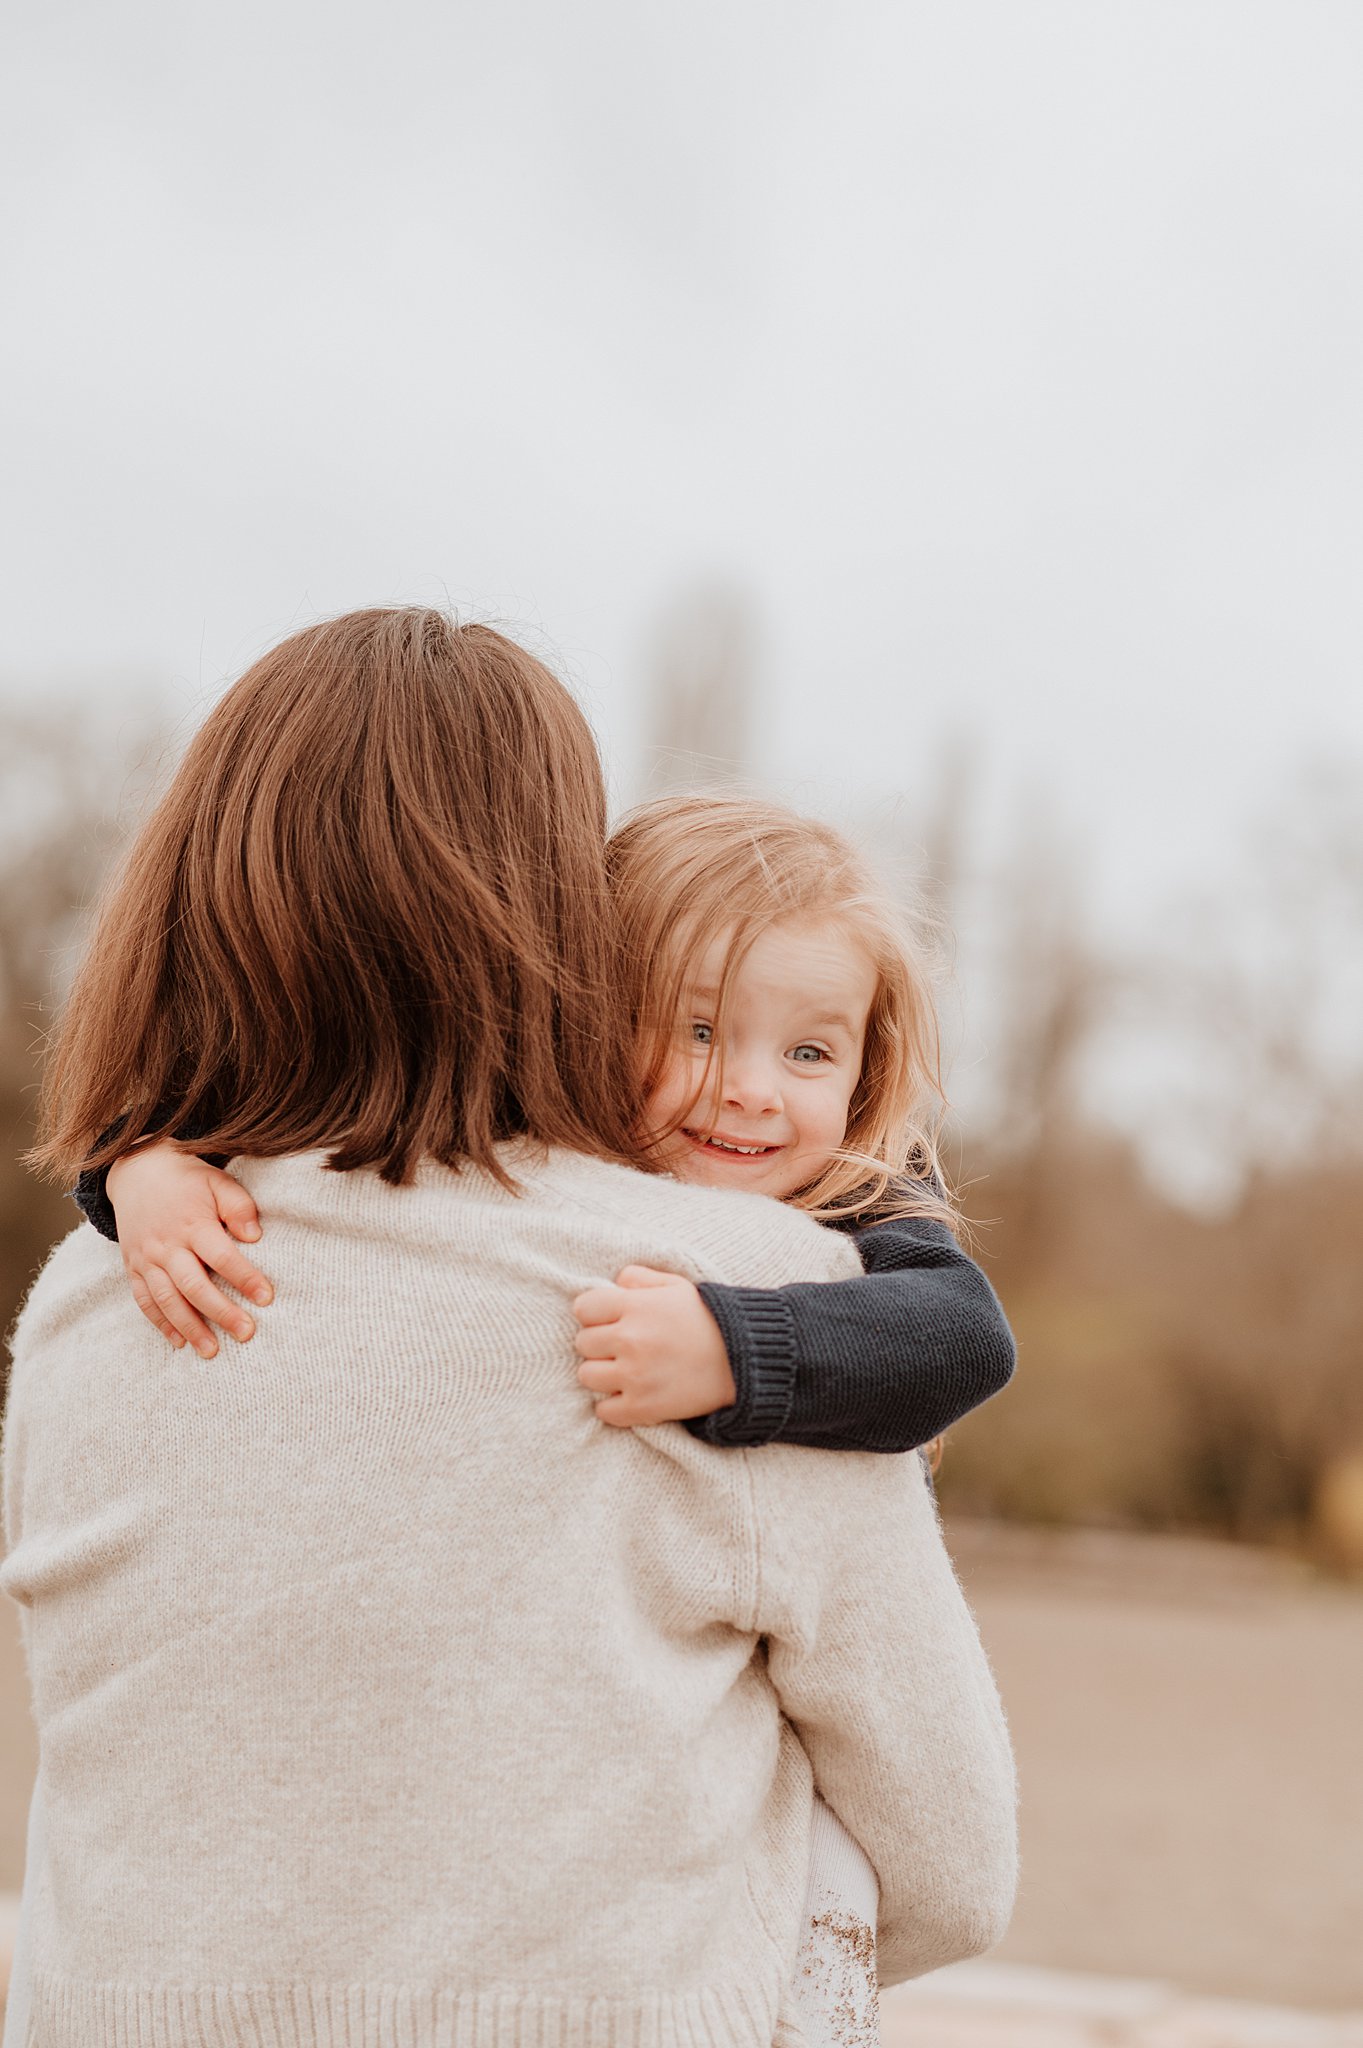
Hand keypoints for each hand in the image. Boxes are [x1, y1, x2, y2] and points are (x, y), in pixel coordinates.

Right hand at [106, 1145, 271, 1358]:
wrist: (138, 1171)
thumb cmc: (188, 1179)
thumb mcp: (217, 1181)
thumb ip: (238, 1206)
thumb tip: (255, 1236)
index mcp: (192, 1223)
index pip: (222, 1256)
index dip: (244, 1278)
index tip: (266, 1298)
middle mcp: (166, 1245)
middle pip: (194, 1286)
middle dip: (220, 1312)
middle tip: (246, 1333)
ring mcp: (146, 1259)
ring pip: (167, 1300)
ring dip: (189, 1328)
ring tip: (212, 1351)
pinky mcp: (133, 1267)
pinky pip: (144, 1300)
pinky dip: (160, 1324)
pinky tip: (179, 1343)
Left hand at [571, 1265, 736, 1427]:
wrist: (743, 1361)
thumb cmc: (707, 1320)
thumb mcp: (677, 1286)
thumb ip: (640, 1277)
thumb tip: (615, 1282)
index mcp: (635, 1307)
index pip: (583, 1308)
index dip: (595, 1314)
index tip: (610, 1320)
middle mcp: (631, 1340)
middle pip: (582, 1343)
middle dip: (599, 1343)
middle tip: (622, 1346)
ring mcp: (635, 1376)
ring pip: (586, 1376)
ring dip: (602, 1373)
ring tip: (623, 1370)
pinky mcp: (643, 1408)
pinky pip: (603, 1410)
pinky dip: (613, 1405)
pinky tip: (630, 1394)